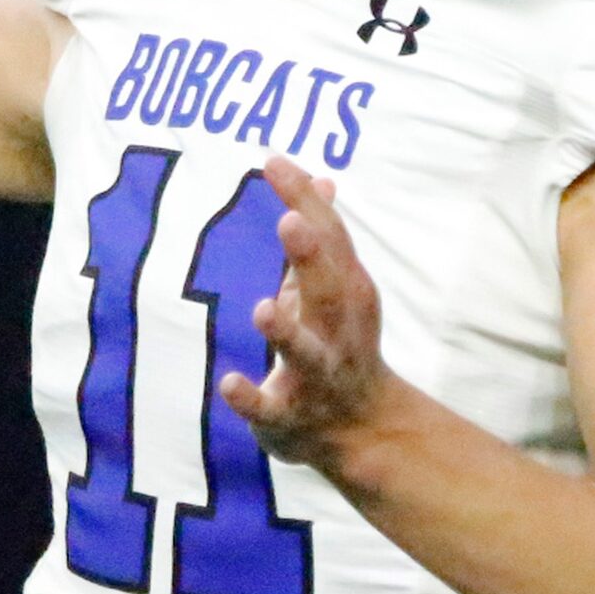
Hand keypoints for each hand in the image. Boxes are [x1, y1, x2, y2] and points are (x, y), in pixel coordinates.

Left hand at [217, 155, 392, 466]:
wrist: (365, 430)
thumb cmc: (339, 342)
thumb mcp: (337, 286)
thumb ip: (322, 235)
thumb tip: (319, 178)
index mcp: (347, 292)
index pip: (331, 238)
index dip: (305, 201)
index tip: (274, 162)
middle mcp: (337, 331)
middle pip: (329, 289)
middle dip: (311, 256)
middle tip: (289, 220)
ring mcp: (317, 376)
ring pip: (306, 353)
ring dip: (286, 331)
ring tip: (263, 308)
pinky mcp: (290, 416)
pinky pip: (271, 409)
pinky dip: (250, 398)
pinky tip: (229, 382)